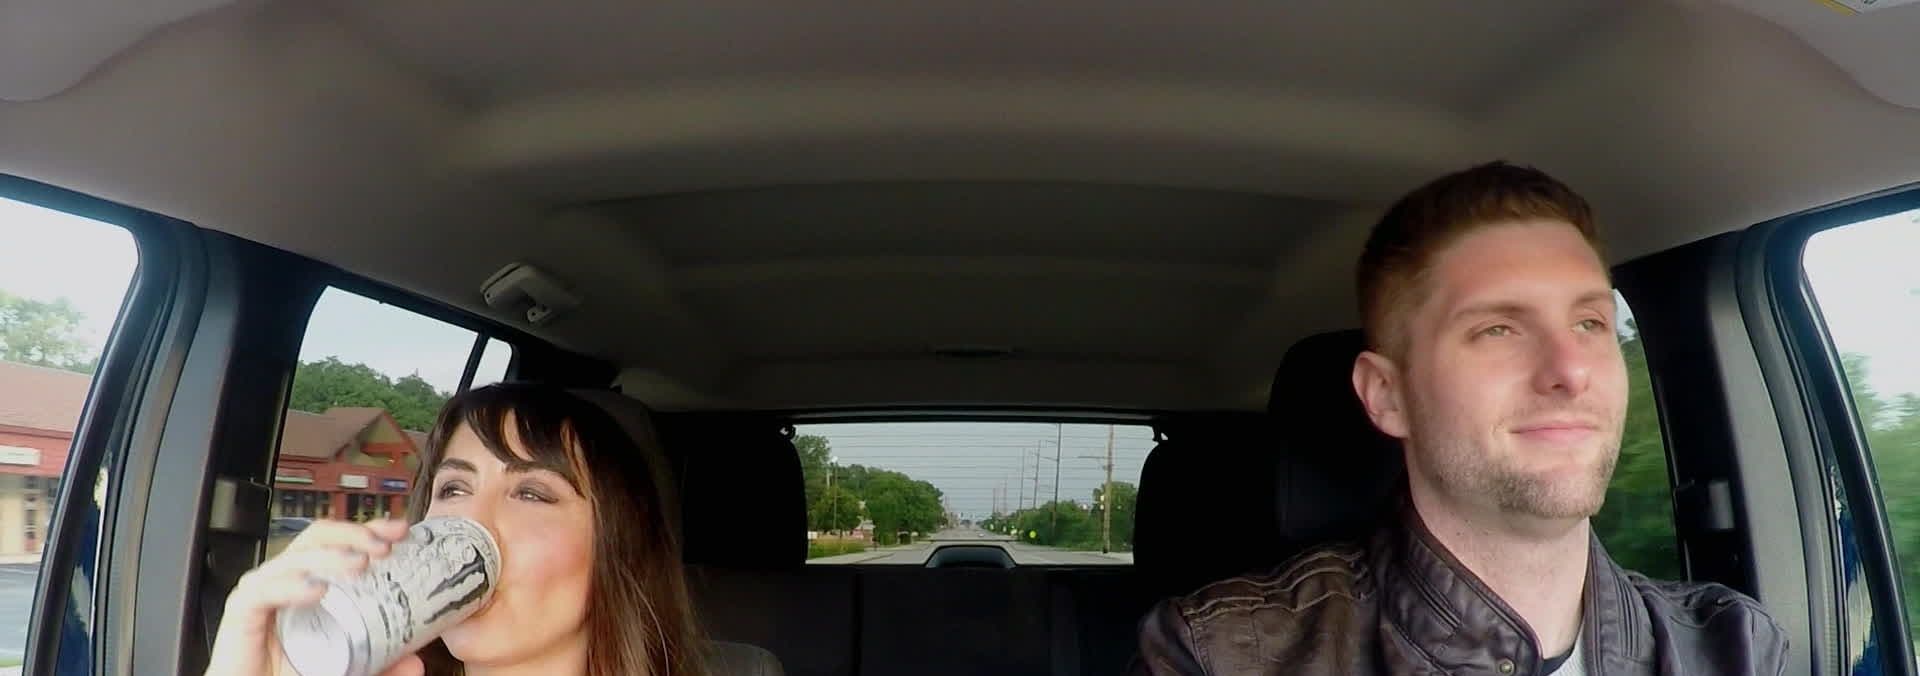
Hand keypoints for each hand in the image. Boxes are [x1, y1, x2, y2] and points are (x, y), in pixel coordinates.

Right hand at [203, 519, 425, 675]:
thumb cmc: (292, 671)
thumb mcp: (346, 665)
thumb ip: (380, 663)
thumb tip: (415, 664)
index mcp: (314, 583)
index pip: (342, 544)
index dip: (369, 530)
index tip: (401, 531)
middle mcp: (288, 580)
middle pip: (318, 538)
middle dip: (353, 534)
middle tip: (383, 546)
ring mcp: (264, 592)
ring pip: (295, 557)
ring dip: (330, 556)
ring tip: (359, 564)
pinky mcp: (241, 611)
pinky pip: (262, 589)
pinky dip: (290, 585)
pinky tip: (316, 590)